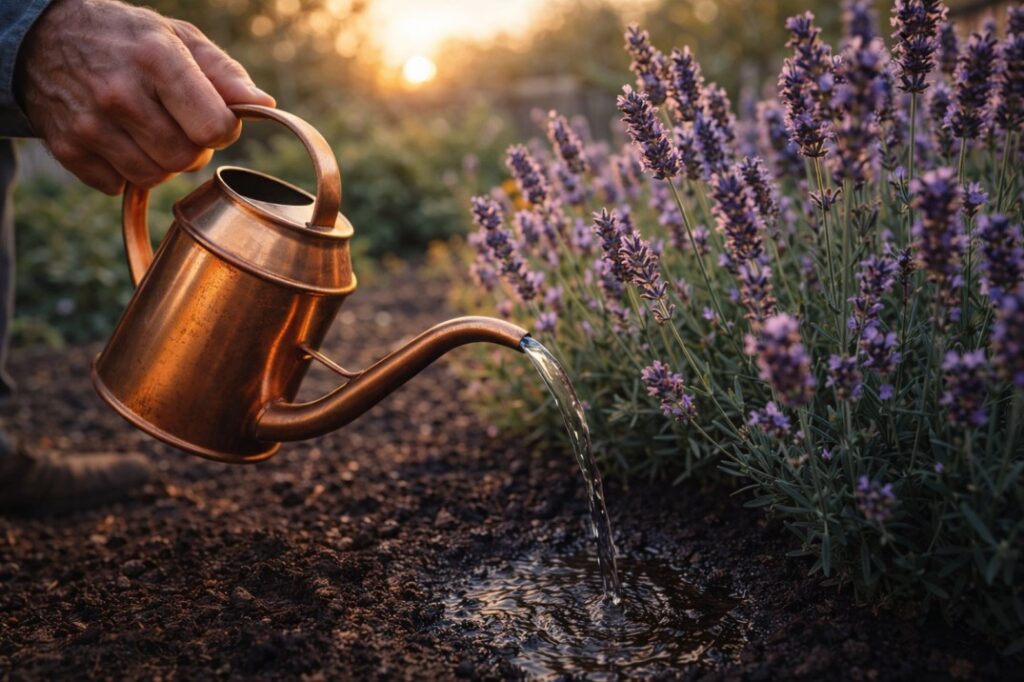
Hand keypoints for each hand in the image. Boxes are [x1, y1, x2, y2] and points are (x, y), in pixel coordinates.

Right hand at [17, 0, 275, 194]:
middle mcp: (119, 93)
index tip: (213, 118)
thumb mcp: (178, 38)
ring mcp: (89, 124)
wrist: (44, 39)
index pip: (213, 128)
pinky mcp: (67, 149)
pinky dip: (124, 170)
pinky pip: (118, 185)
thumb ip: (225, 75)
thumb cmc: (128, 40)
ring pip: (154, 178)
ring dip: (160, 162)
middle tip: (177, 123)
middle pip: (185, 159)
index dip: (222, 130)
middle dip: (192, 148)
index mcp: (155, 59)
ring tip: (148, 129)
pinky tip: (118, 138)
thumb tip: (263, 106)